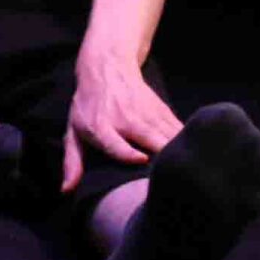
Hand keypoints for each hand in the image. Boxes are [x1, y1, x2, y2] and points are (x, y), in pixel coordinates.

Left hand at [63, 48, 183, 192]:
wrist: (107, 69)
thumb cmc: (88, 107)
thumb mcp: (73, 131)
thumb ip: (72, 161)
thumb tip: (66, 190)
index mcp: (101, 127)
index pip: (115, 143)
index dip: (128, 153)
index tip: (141, 161)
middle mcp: (127, 120)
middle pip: (153, 141)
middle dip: (165, 160)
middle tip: (170, 181)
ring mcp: (148, 115)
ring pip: (172, 137)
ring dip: (181, 154)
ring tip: (185, 174)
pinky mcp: (164, 111)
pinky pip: (180, 131)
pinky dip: (188, 145)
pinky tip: (193, 159)